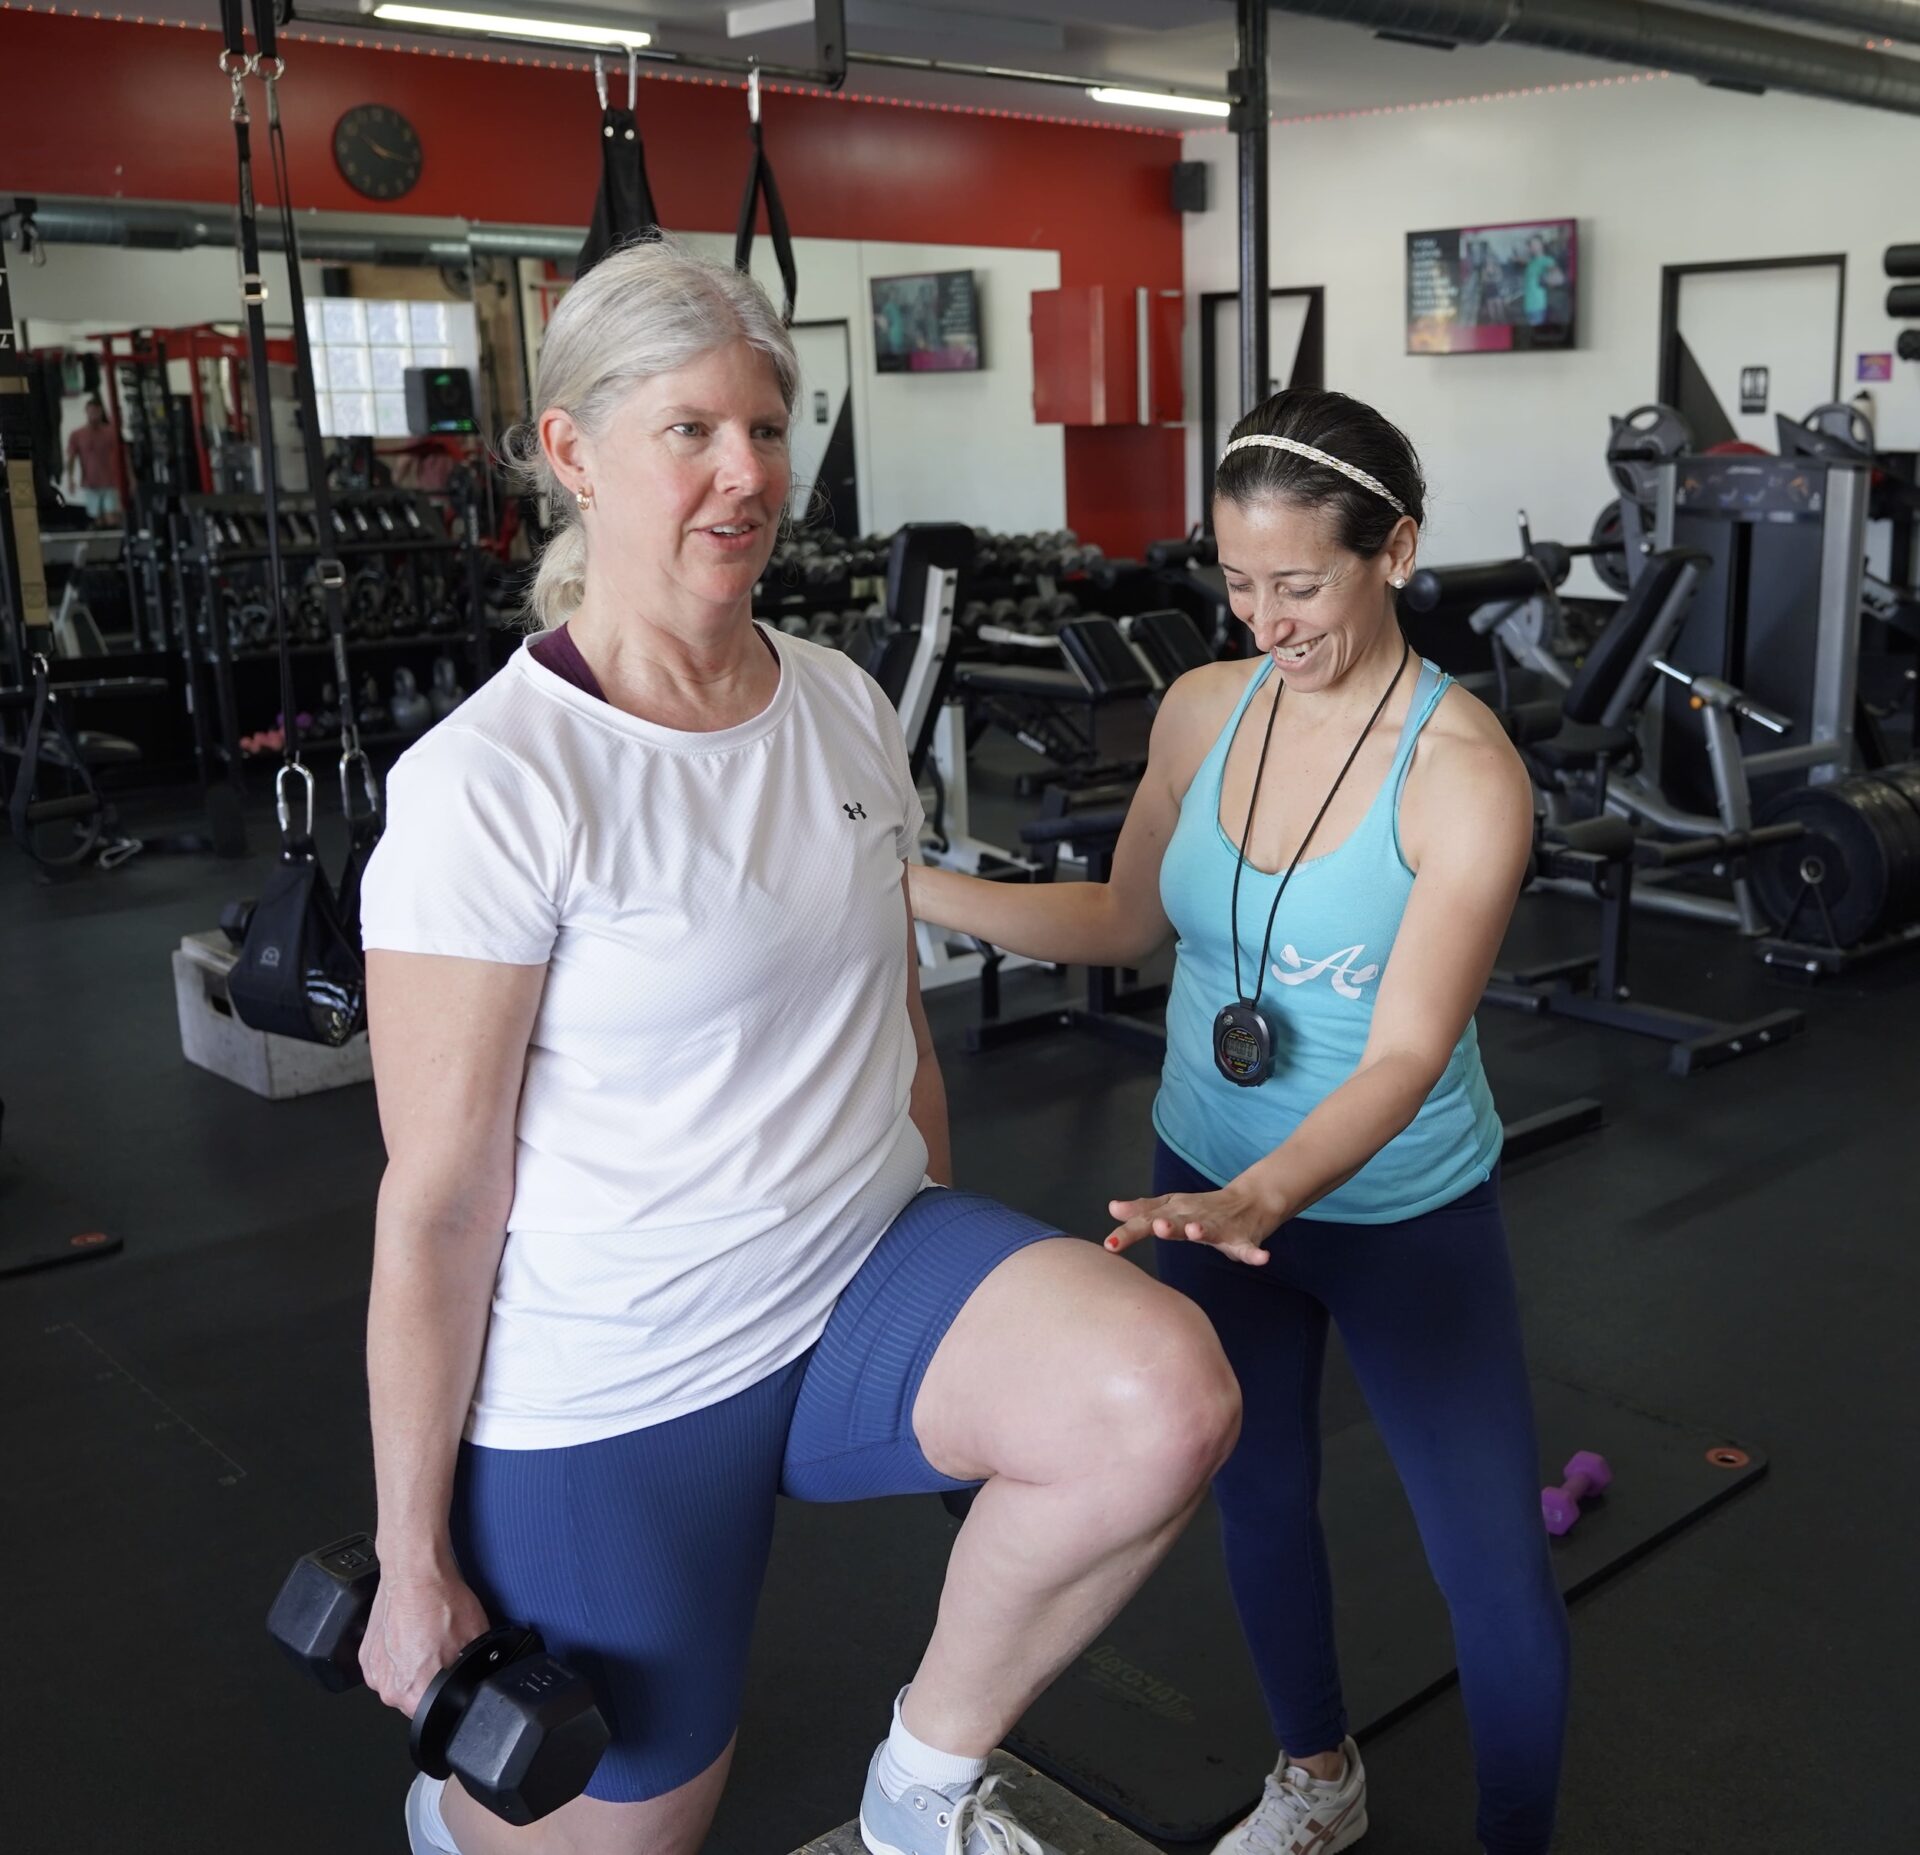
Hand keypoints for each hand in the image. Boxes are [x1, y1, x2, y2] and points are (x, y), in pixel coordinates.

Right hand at [359, 1566, 490, 1718]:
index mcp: (413, 1692)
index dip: (448, 1697)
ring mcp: (374, 1672)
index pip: (434, 1714)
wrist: (414, 1573)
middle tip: (441, 1654)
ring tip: (425, 1641)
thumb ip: (474, 1670)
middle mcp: (388, 1688)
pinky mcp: (365, 1656)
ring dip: (412, 1669)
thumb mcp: (476, 1639)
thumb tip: (479, 1680)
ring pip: (399, 1682)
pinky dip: (398, 1656)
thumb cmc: (441, 1601)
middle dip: (430, 1682)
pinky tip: (412, 1635)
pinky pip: (386, 1667)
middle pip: (415, 1700)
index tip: (451, 1679)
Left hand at [1104, 1177, 1281, 1266]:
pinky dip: (1255, 1255)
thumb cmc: (1202, 1208)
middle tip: (1156, 1227)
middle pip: (1177, 1222)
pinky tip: (1262, 1259)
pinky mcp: (1243, 1240)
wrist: (1252, 1200)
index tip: (1109, 1245)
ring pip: (1210, 1230)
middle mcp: (1195, 1217)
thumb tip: (1112, 1208)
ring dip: (1202, 1230)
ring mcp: (1220, 1228)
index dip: (1129, 1233)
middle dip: (1167, 1225)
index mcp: (1175, 1212)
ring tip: (1194, 1232)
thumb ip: (1142, 1210)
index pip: (1148, 1221)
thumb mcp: (1170, 1206)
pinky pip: (1249, 1250)